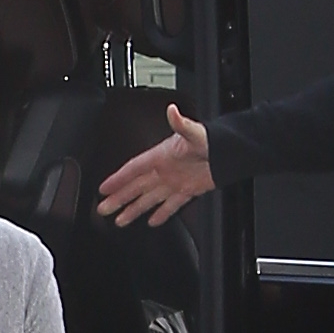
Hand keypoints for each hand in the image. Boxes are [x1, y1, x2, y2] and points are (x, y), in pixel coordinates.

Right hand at [96, 104, 214, 227]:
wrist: (230, 152)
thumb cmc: (212, 139)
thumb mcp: (194, 132)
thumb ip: (181, 123)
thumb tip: (172, 111)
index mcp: (161, 156)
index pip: (134, 170)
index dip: (117, 179)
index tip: (103, 188)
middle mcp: (165, 170)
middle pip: (136, 187)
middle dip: (119, 199)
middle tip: (103, 209)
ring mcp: (174, 181)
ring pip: (149, 199)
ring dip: (134, 210)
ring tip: (120, 221)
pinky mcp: (186, 191)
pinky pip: (170, 205)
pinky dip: (161, 213)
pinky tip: (152, 221)